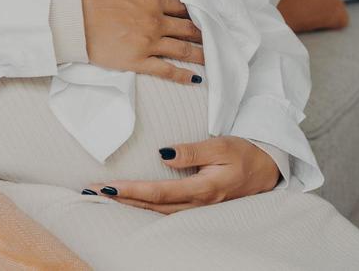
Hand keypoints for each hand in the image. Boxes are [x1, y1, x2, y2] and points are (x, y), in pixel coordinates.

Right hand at [79, 0, 203, 84]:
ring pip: (183, 49)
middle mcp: (154, 21)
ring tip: (213, 59)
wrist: (73, 17)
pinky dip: (183, 75)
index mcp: (151, 0)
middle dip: (204, 33)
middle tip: (217, 39)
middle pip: (188, 28)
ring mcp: (148, 42)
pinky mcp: (137, 61)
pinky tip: (195, 79)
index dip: (197, 12)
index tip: (206, 17)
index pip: (182, 6)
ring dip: (201, 54)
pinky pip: (166, 70)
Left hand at [83, 136, 281, 212]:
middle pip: (152, 206)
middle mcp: (197, 202)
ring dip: (129, 204)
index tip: (107, 187)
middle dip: (121, 200)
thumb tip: (163, 155)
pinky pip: (166, 210)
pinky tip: (130, 202)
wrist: (267, 168)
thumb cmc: (244, 153)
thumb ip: (193, 151)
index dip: (132, 191)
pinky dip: (144, 206)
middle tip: (91, 192)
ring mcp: (197, 207)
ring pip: (157, 211)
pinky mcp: (197, 204)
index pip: (159, 193)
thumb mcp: (221, 146)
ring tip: (103, 196)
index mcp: (203, 188)